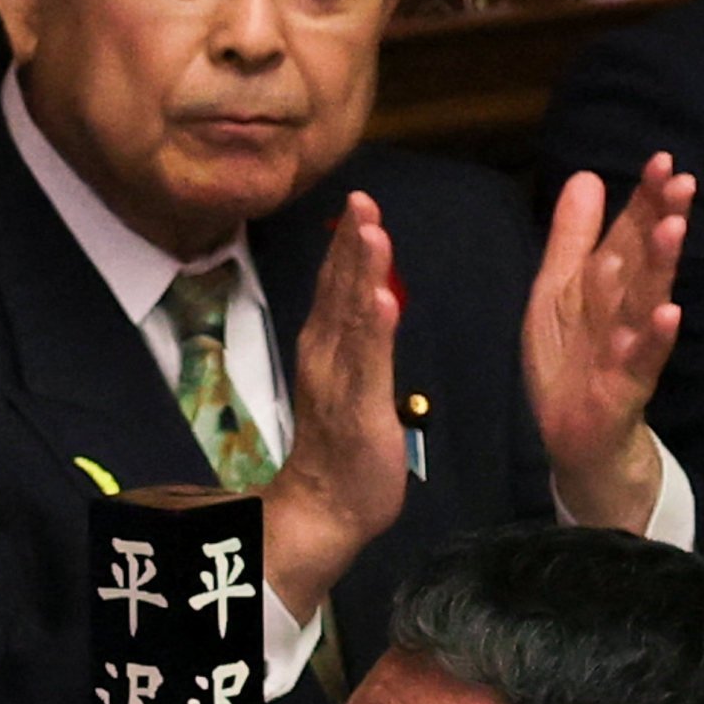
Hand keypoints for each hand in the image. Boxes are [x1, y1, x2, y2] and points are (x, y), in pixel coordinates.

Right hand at [263, 192, 404, 624]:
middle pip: (338, 289)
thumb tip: (367, 295)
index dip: (348, 242)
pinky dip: (371, 328)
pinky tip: (378, 299)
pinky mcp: (360, 407)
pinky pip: (367, 362)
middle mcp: (325, 354)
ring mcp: (339, 380)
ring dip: (360, 272)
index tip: (361, 201)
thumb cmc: (345, 444)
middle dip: (352, 242)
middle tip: (363, 199)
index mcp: (326, 345)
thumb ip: (357, 338)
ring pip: (351, 316)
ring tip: (372, 232)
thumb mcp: (351, 379)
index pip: (336, 284)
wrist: (326, 505)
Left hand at [522, 156, 691, 531]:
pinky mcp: (624, 388)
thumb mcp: (558, 290)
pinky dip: (654, 338)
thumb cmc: (573, 361)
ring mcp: (627, 349)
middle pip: (642, 261)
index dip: (644, 199)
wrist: (579, 441)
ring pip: (645, 302)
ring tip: (675, 228)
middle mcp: (622, 312)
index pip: (629, 234)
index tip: (663, 160)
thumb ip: (573, 237)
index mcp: (605, 286)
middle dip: (660, 220)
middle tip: (683, 181)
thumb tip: (587, 176)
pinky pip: (642, 360)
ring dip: (661, 267)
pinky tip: (669, 313)